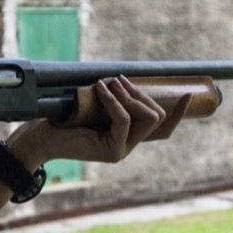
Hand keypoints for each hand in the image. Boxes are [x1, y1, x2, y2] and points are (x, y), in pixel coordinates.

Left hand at [9, 76, 187, 167]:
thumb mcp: (94, 104)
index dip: (178, 114)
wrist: (41, 136)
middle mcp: (128, 146)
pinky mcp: (112, 152)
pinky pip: (124, 120)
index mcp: (127, 136)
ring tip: (110, 84)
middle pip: (156, 117)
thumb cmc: (63, 119)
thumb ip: (113, 99)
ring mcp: (122, 151)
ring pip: (146, 118)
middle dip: (141, 94)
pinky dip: (114, 101)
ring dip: (130, 96)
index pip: (161, 129)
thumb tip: (124, 81)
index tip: (191, 94)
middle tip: (118, 81)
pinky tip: (101, 89)